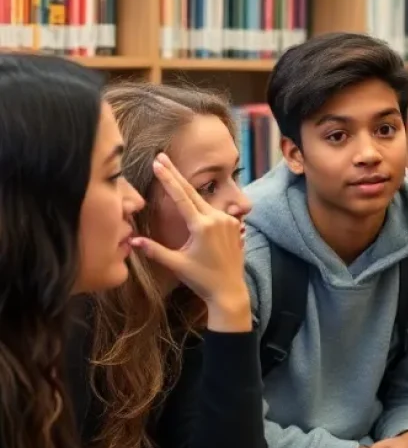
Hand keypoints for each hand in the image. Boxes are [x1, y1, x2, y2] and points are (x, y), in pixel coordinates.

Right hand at [130, 153, 250, 331]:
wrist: (230, 290)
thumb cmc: (202, 279)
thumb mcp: (176, 264)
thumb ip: (154, 250)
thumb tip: (131, 241)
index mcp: (202, 226)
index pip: (181, 197)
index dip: (168, 179)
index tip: (158, 163)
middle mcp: (217, 219)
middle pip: (192, 192)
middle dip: (175, 174)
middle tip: (162, 156)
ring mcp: (228, 221)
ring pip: (203, 201)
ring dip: (188, 190)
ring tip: (172, 173)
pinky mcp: (235, 225)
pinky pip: (214, 211)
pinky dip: (202, 205)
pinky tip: (193, 201)